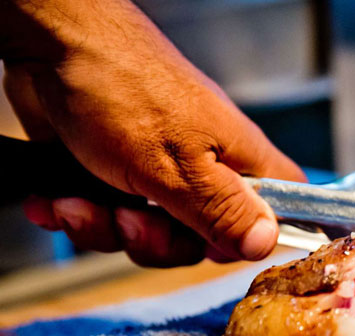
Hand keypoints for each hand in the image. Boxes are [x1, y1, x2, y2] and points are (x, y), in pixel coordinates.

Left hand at [1, 0, 305, 266]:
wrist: (49, 42)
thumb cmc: (122, 87)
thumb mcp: (176, 166)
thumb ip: (221, 211)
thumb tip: (266, 245)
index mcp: (241, 164)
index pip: (278, 214)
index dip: (250, 241)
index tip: (209, 245)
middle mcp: (208, 171)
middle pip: (202, 241)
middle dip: (156, 243)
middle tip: (130, 220)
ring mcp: (161, 175)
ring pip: (150, 235)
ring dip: (105, 229)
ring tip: (77, 202)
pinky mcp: (118, 176)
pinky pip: (111, 219)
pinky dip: (80, 215)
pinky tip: (57, 200)